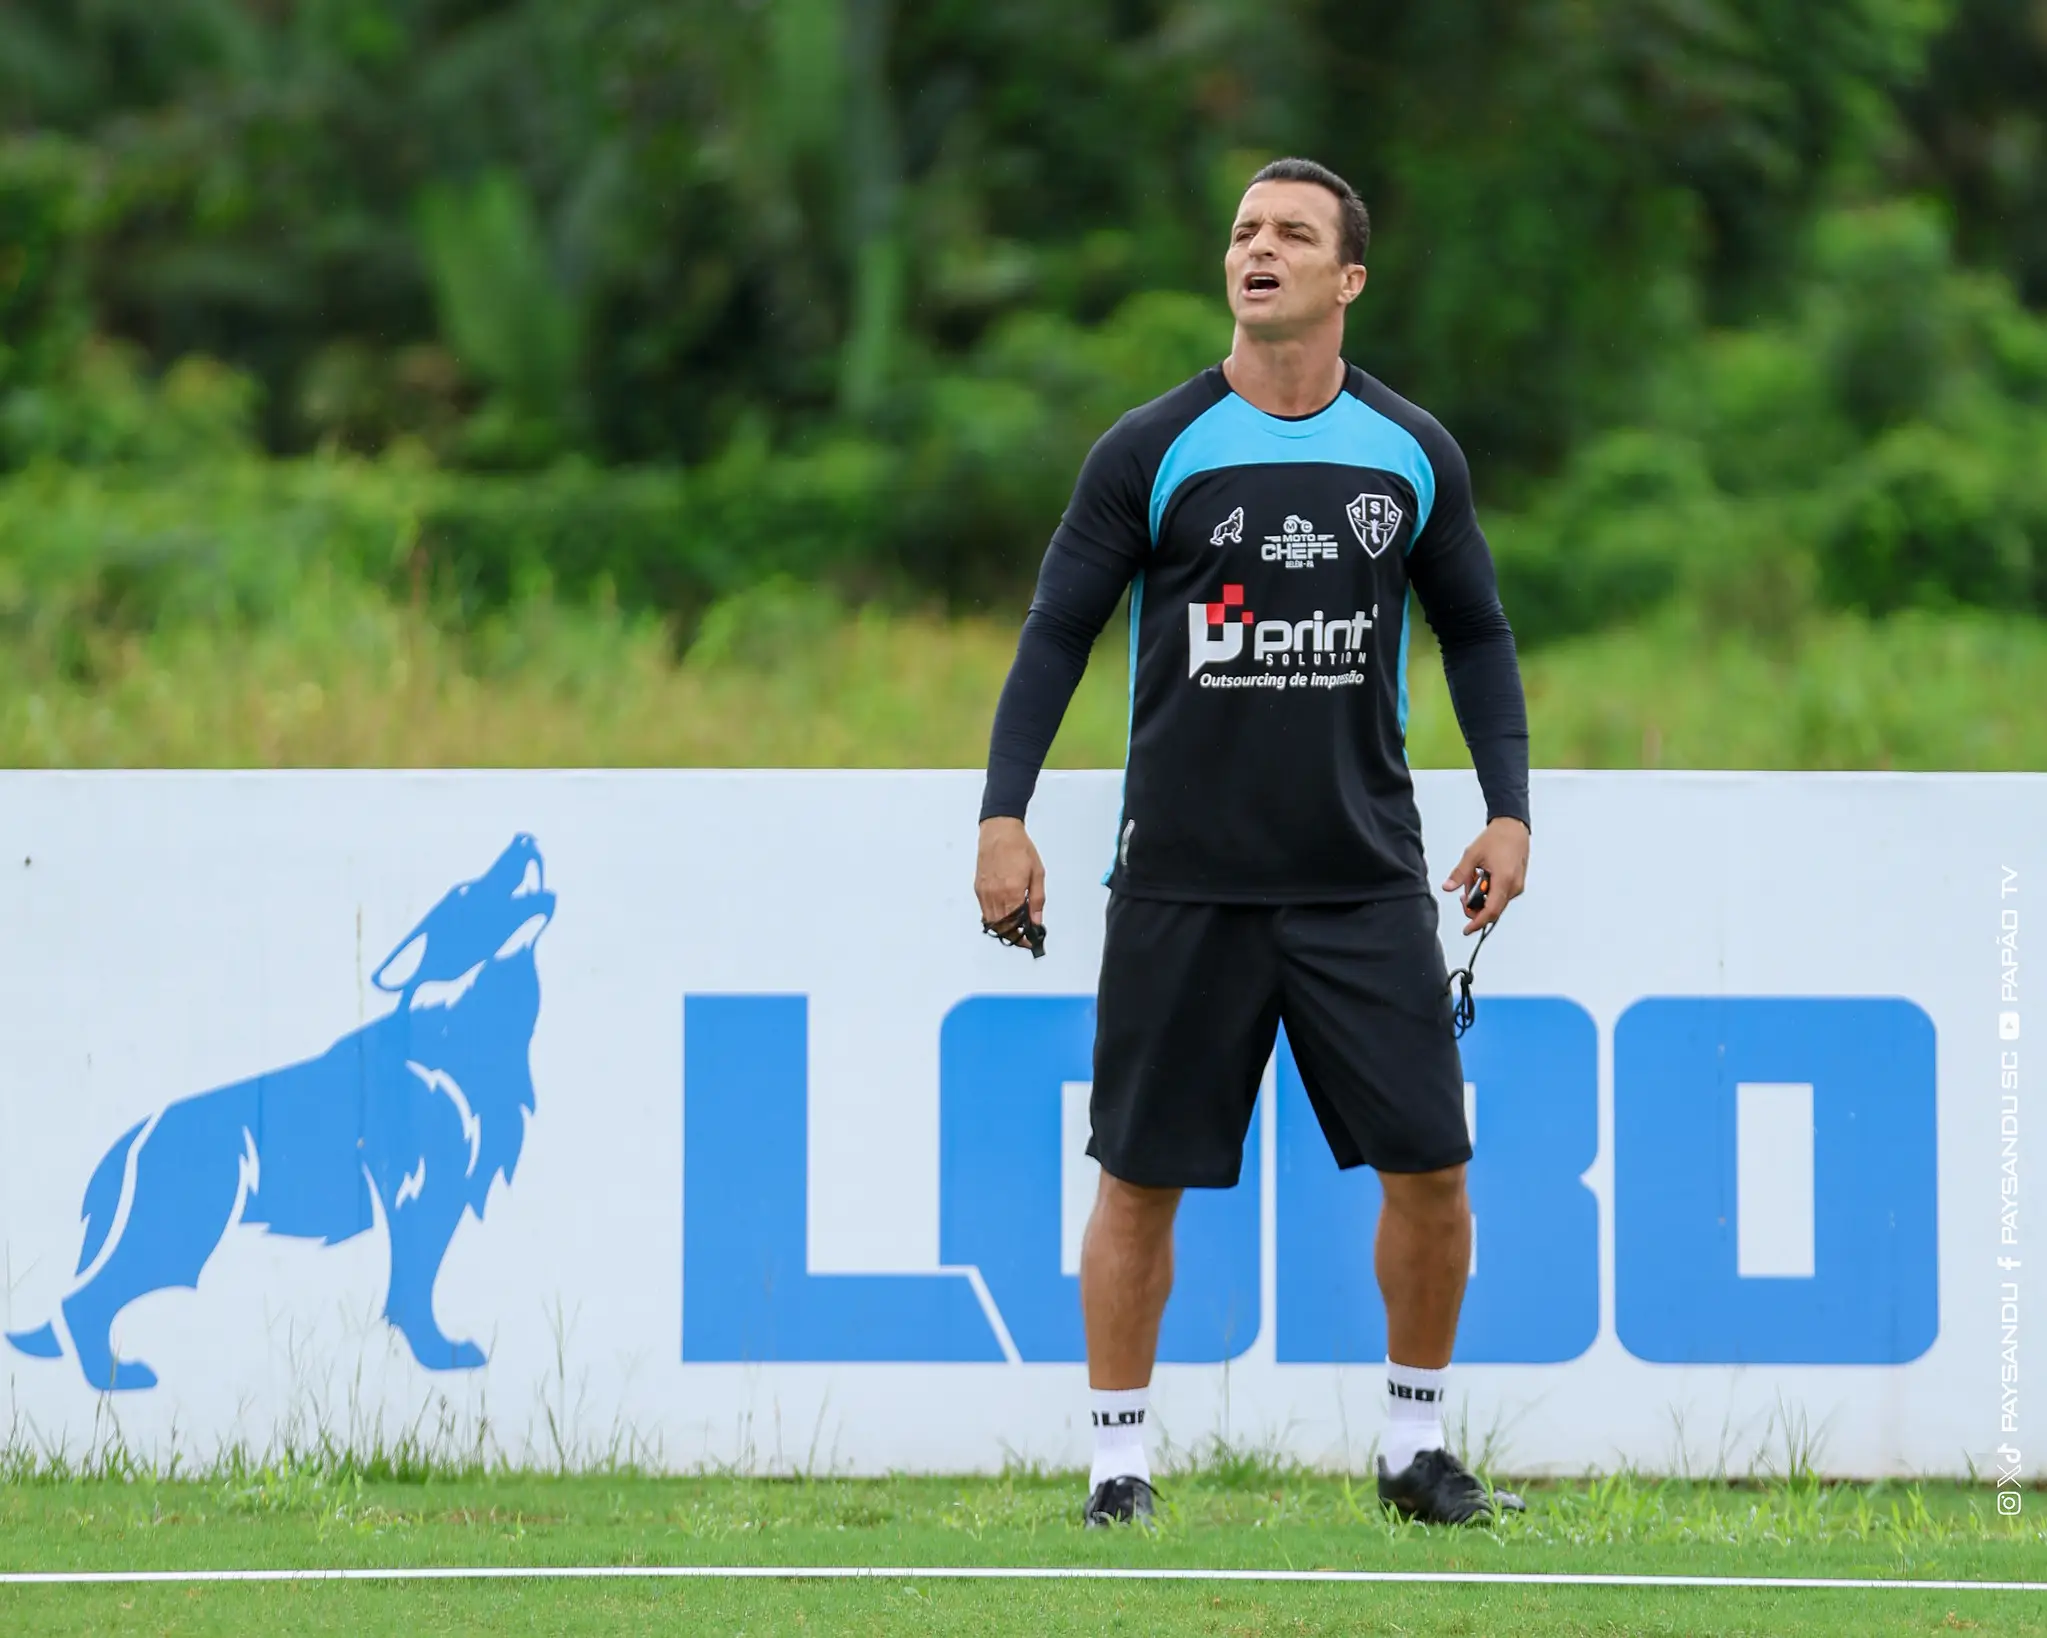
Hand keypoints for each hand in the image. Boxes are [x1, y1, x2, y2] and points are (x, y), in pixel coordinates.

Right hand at [976, 817, 1045, 929]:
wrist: (999, 831)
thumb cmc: (1019, 847)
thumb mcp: (1037, 873)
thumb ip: (1037, 899)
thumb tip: (1037, 920)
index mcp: (1012, 891)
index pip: (1016, 925)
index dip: (1023, 937)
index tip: (1029, 939)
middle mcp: (995, 894)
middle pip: (1002, 927)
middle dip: (1013, 935)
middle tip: (1024, 934)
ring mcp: (985, 892)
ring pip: (991, 922)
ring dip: (1003, 928)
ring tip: (1016, 925)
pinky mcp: (978, 888)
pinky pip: (984, 910)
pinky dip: (994, 917)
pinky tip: (1004, 913)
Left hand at [1441, 817, 1527, 935]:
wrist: (1513, 827)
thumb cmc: (1497, 838)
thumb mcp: (1472, 855)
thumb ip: (1460, 874)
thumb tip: (1447, 888)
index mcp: (1504, 880)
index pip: (1491, 911)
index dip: (1477, 923)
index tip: (1467, 929)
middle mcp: (1514, 886)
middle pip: (1493, 911)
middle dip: (1476, 909)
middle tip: (1463, 897)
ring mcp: (1517, 886)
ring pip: (1497, 903)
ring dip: (1482, 899)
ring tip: (1473, 879)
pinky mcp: (1517, 883)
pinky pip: (1501, 896)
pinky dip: (1489, 893)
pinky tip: (1482, 879)